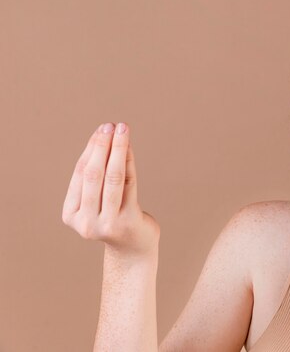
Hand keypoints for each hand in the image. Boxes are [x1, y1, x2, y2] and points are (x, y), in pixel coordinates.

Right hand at [62, 123, 159, 259]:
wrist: (133, 249)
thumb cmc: (114, 218)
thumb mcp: (98, 200)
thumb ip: (96, 177)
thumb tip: (102, 139)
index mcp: (71, 215)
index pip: (80, 175)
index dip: (90, 150)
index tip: (100, 130)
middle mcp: (86, 222)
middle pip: (93, 175)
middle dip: (101, 147)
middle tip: (109, 126)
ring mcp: (107, 223)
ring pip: (112, 178)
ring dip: (117, 150)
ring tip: (122, 130)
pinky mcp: (128, 221)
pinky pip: (129, 185)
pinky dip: (129, 163)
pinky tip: (130, 147)